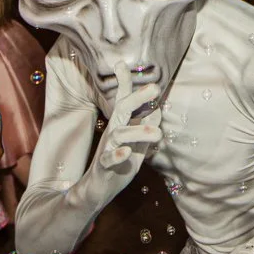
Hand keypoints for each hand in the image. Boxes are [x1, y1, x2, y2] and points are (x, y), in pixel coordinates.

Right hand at [95, 63, 162, 182]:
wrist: (95, 190)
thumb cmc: (118, 166)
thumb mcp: (136, 146)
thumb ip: (145, 129)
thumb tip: (158, 111)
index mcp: (120, 126)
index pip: (122, 100)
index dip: (123, 82)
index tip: (121, 63)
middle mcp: (112, 133)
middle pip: (121, 109)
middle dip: (137, 97)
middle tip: (155, 87)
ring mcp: (107, 149)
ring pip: (119, 134)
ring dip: (139, 130)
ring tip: (157, 133)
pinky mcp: (104, 167)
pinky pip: (109, 159)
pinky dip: (118, 155)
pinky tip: (127, 152)